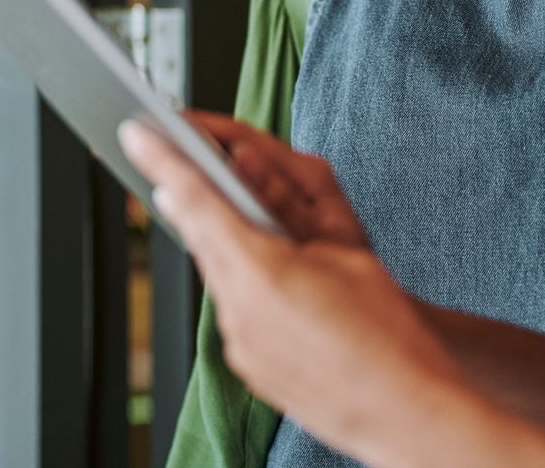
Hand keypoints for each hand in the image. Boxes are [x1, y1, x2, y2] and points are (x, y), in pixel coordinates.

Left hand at [120, 121, 468, 462]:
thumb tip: (241, 166)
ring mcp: (239, 342)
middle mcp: (238, 308)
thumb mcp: (346, 246)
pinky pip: (234, 311)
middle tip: (184, 159)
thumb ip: (287, 202)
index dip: (165, 161)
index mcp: (261, 269)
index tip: (135, 132)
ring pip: (218, 273)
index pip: (199, 199)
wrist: (409, 412)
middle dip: (195, 199)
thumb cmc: (388, 328)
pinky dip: (244, 286)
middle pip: (202, 236)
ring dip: (225, 244)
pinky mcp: (248, 365)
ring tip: (243, 217)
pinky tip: (272, 277)